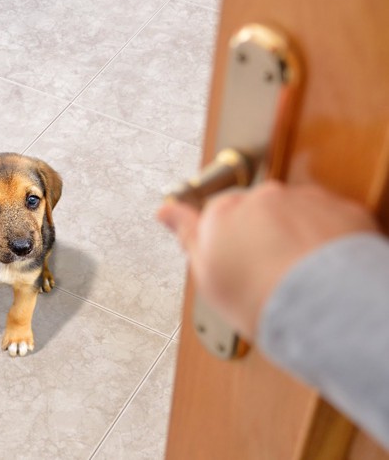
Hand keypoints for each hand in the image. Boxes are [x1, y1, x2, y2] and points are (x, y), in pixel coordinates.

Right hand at [157, 181, 377, 338]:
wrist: (321, 304)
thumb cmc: (261, 297)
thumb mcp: (207, 274)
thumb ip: (186, 234)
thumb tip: (164, 211)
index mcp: (221, 213)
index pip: (215, 214)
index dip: (223, 238)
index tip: (231, 250)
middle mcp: (259, 198)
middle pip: (255, 212)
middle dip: (260, 234)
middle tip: (266, 271)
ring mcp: (299, 200)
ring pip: (292, 212)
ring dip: (294, 234)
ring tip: (297, 273)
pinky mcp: (337, 207)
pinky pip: (328, 217)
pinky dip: (325, 236)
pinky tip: (321, 266)